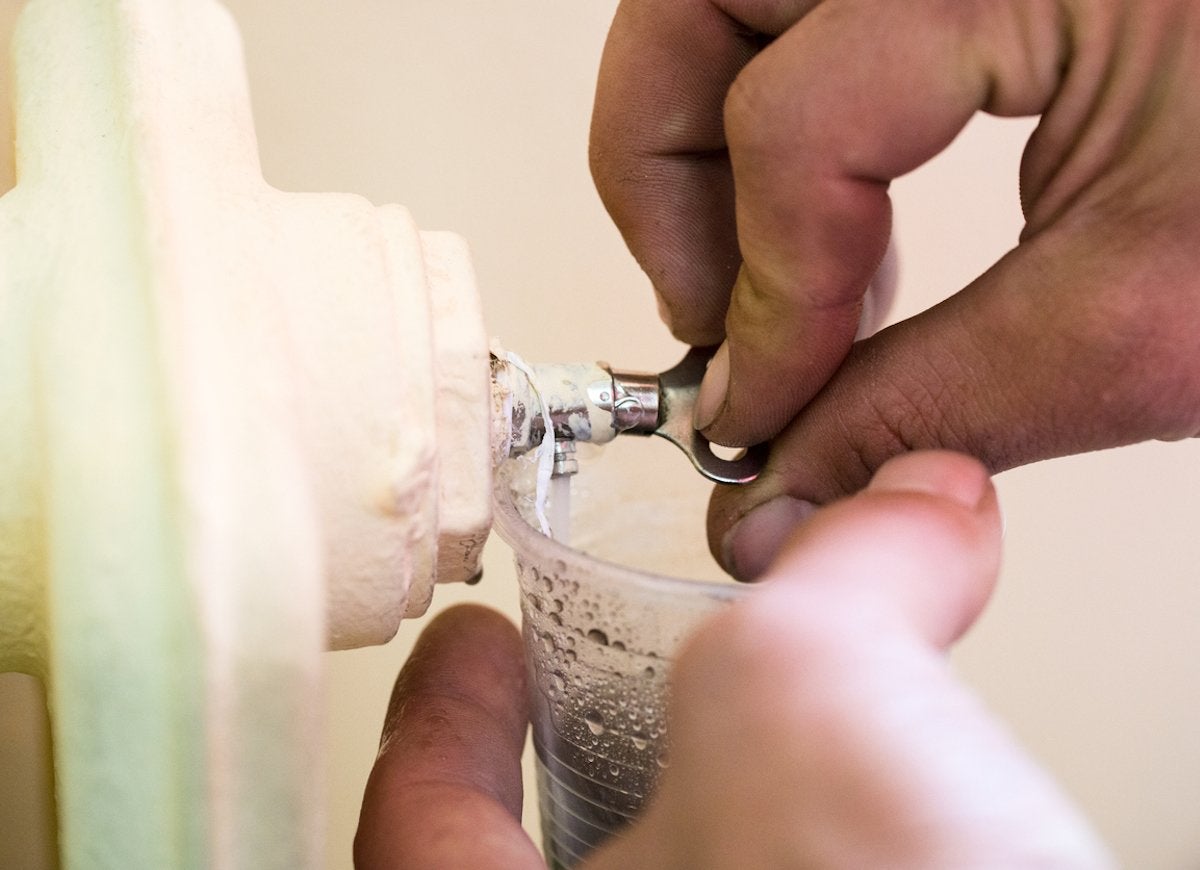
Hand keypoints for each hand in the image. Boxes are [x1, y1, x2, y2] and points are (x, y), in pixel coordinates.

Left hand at [355, 452, 1110, 868]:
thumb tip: (914, 505)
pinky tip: (885, 842)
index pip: (413, 822)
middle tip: (578, 688)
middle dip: (558, 771)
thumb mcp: (806, 711)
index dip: (441, 714)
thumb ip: (842, 580)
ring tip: (744, 758)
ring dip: (701, 835)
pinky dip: (809, 869)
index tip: (467, 644)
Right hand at [590, 0, 1199, 577]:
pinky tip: (843, 215)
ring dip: (708, 139)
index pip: (795, 123)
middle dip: (667, 177)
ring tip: (776, 273)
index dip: (763, 295)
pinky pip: (808, 10)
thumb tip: (784, 481)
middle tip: (708, 310)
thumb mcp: (1153, 315)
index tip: (756, 412)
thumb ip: (934, 403)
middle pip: (693, 4)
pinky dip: (784, 110)